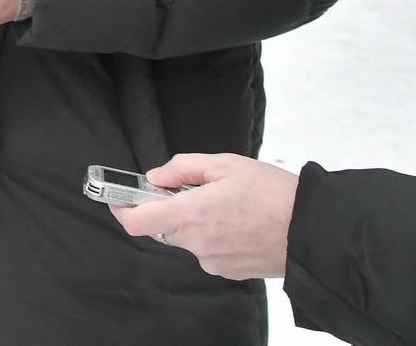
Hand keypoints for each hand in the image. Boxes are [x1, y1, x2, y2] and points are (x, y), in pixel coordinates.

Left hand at [109, 153, 298, 279]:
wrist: (315, 232)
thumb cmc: (274, 195)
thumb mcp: (225, 164)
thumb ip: (182, 168)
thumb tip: (155, 178)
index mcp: (192, 214)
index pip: (138, 222)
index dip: (122, 209)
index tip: (119, 197)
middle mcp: (198, 243)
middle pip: (163, 228)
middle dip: (171, 208)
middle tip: (196, 190)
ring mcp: (213, 260)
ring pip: (187, 238)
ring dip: (196, 221)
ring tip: (228, 205)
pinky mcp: (228, 271)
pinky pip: (208, 250)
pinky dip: (214, 235)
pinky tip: (239, 223)